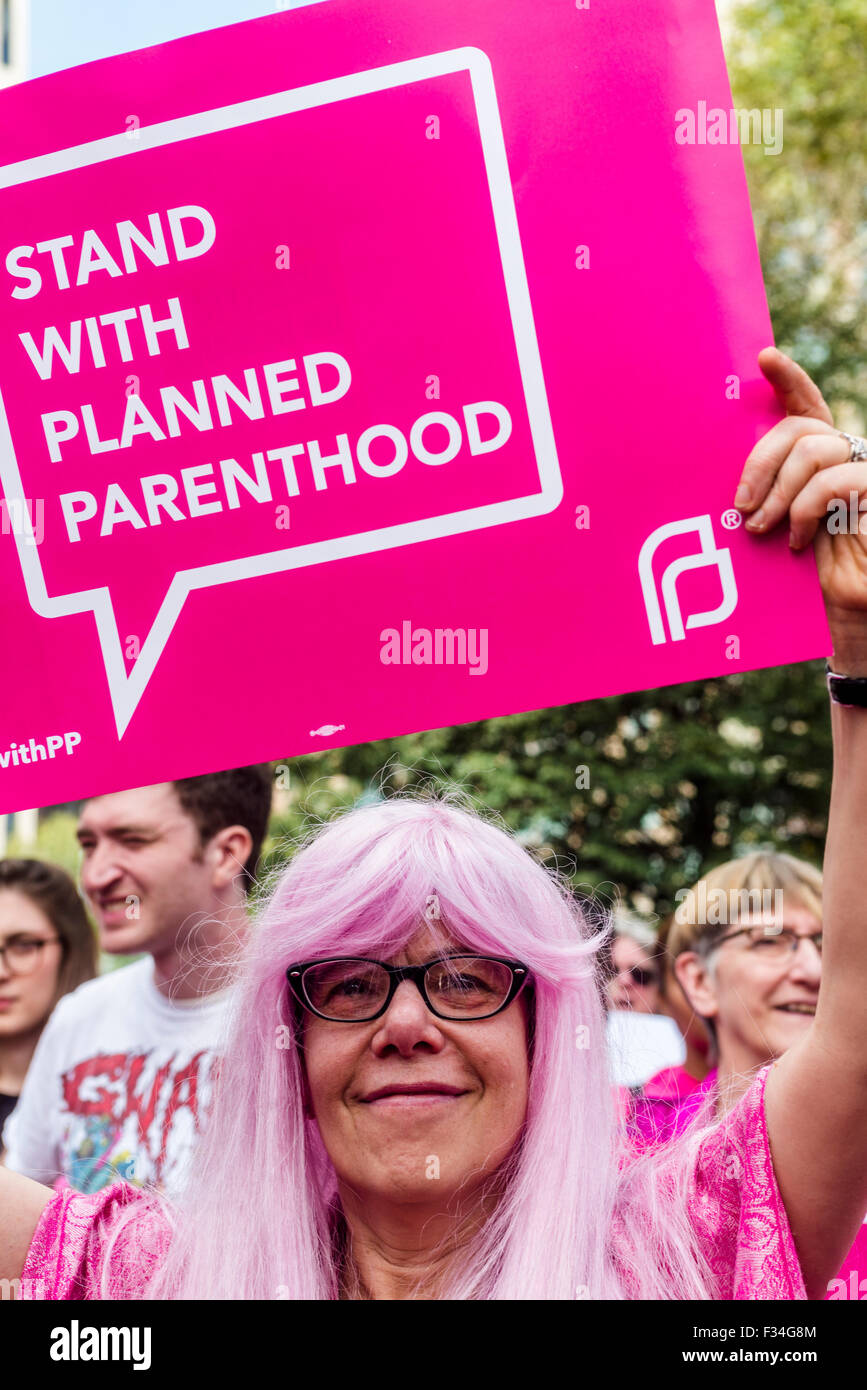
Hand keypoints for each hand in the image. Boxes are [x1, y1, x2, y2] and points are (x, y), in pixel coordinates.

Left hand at [735, 347, 866, 673]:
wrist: (847, 620)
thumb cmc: (803, 583)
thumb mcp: (773, 532)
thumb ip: (760, 498)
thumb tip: (723, 487)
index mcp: (816, 461)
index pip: (805, 407)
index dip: (789, 379)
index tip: (764, 358)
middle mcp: (844, 459)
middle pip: (801, 425)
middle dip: (761, 459)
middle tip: (739, 504)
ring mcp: (863, 474)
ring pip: (816, 446)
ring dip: (779, 488)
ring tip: (761, 526)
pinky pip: (837, 478)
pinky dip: (806, 506)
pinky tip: (795, 538)